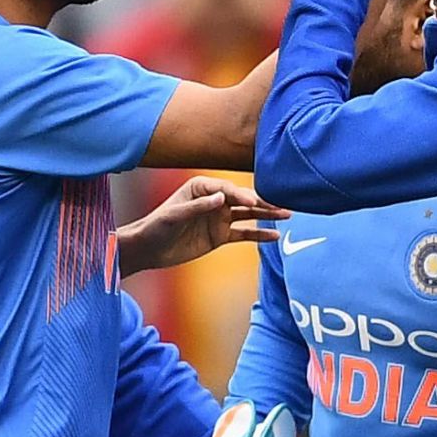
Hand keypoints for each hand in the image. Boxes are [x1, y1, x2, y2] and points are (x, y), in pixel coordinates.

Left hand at [117, 177, 286, 276]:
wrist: (149, 249)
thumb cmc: (156, 227)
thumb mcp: (173, 216)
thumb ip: (197, 207)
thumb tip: (222, 198)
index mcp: (201, 187)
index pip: (226, 188)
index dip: (240, 194)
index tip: (252, 201)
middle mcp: (213, 200)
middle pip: (242, 199)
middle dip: (262, 201)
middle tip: (281, 205)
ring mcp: (218, 218)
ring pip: (247, 214)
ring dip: (266, 214)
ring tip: (287, 214)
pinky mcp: (220, 236)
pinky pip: (244, 233)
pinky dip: (259, 234)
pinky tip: (275, 235)